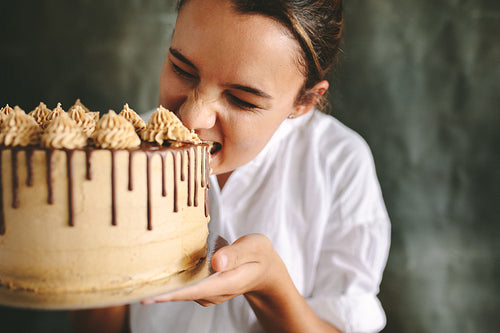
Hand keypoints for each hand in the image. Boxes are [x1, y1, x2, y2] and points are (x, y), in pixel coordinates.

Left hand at [141, 233, 284, 305]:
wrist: (264, 269)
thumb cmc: (259, 254)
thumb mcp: (255, 247)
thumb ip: (237, 254)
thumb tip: (216, 262)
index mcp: (228, 282)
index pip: (197, 290)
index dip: (174, 293)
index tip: (151, 295)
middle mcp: (216, 292)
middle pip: (184, 294)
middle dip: (160, 293)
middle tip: (133, 289)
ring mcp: (209, 292)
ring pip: (182, 291)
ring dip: (163, 286)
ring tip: (140, 279)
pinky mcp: (204, 288)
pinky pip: (185, 286)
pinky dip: (172, 281)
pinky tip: (159, 273)